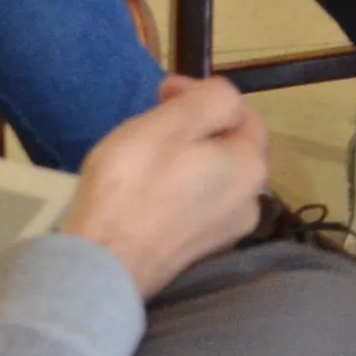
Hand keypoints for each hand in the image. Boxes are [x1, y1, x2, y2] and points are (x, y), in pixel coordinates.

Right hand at [56, 77, 273, 297]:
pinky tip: (146, 191)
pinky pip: (196, 205)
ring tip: (147, 154)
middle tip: (153, 120)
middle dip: (196, 126)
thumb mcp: (170, 124)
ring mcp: (226, 233)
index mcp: (251, 167)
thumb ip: (211, 100)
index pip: (242, 112)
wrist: (104, 263)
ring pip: (212, 177)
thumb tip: (224, 101)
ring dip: (187, 158)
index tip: (162, 91)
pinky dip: (178, 189)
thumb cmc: (134, 184)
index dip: (202, 93)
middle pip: (229, 147)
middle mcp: (250, 202)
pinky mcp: (199, 253)